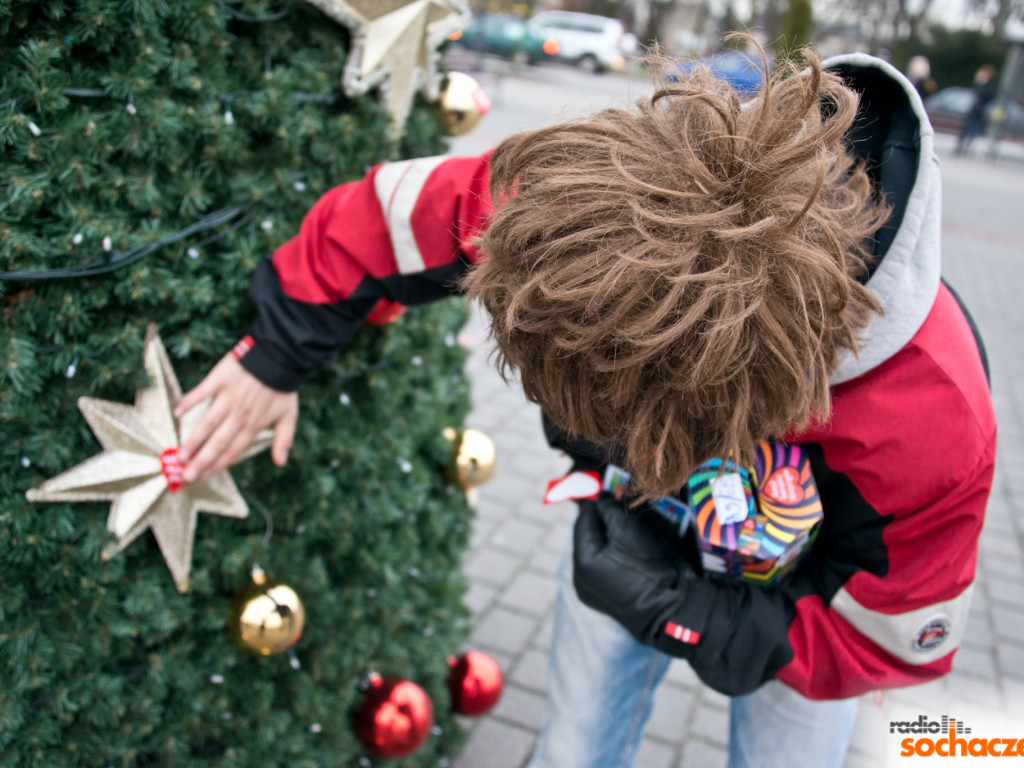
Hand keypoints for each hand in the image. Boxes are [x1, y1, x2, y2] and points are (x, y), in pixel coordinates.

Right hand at [173, 353, 298, 482]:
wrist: (279, 356)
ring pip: (207, 423)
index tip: (205, 475)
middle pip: (217, 442)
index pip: (234, 449)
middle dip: (201, 460)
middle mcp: (239, 414)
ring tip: (180, 455)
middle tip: (187, 476)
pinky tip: (177, 414)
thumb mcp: (289, 415)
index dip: (219, 464)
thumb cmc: (282, 387)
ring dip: (193, 440)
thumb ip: (284, 439)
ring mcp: (228, 397)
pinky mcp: (219, 380)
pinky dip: (189, 403)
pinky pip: (200, 393)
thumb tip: (280, 462)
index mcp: (254, 424)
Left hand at [575, 494, 795, 694]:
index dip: (598, 502)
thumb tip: (601, 498)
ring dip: (608, 537)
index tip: (610, 489)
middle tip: (619, 504)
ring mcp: (592, 592)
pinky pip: (603, 568)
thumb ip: (611, 510)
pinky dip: (612, 555)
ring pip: (596, 552)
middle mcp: (581, 579)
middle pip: (589, 537)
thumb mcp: (631, 530)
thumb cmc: (654, 567)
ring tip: (627, 524)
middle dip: (604, 520)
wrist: (676, 610)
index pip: (585, 520)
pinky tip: (628, 548)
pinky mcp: (605, 600)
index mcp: (583, 561)